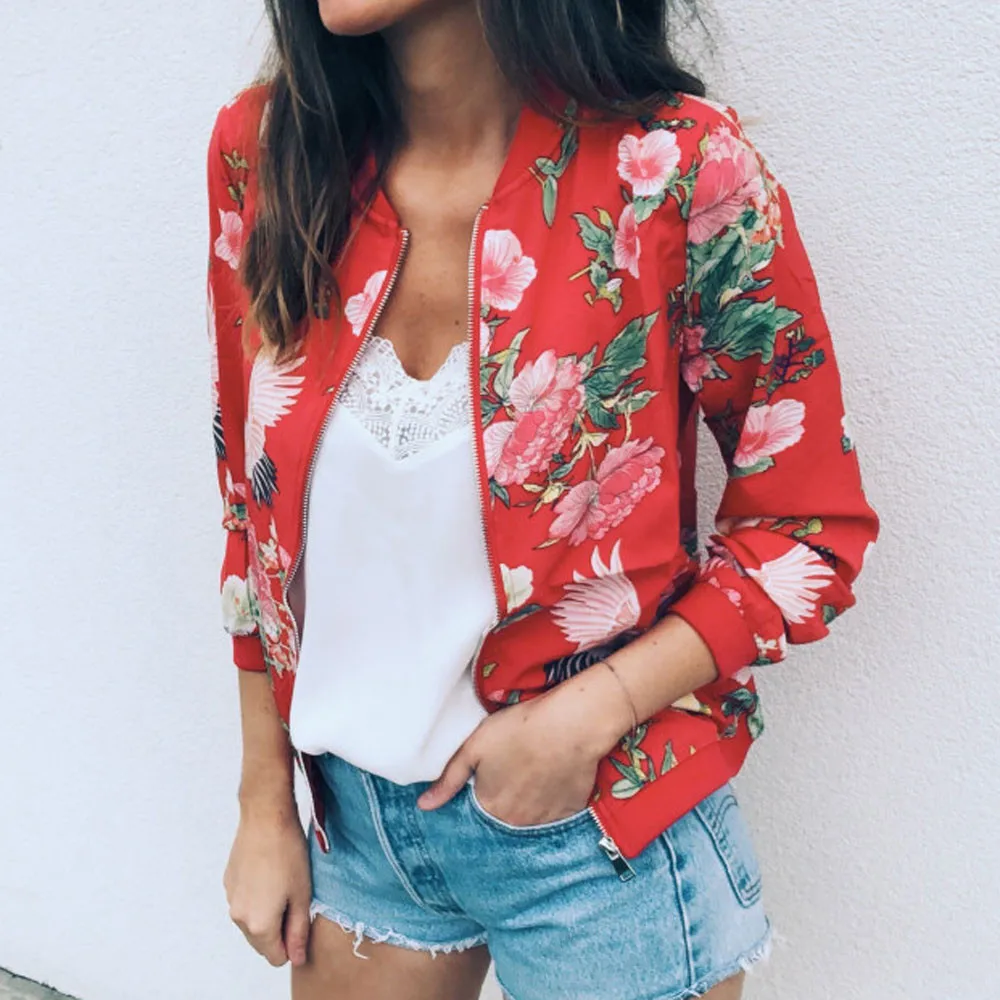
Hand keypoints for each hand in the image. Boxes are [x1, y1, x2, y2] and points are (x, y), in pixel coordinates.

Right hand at [224, 796, 311, 967]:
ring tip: (282, 883)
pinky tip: (269, 872)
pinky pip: (244, 902)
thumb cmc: (289, 854)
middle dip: (279, 929)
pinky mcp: (228, 883)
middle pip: (261, 942)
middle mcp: (239, 918)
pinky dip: (256, 896)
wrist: (266, 817)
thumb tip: (296, 958)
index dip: (292, 944)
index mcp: (259, 925)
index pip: (275, 957)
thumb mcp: (302, 895)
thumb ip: (298, 932)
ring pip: (251, 922)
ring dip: (267, 913)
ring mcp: (230, 899)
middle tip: (294, 898)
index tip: (301, 920)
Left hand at [417, 661, 631, 824]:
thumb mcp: (474, 747)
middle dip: (505, 793)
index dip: (484, 784)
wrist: (570, 725)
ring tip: (535, 767)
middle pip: (504, 812)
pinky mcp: (571, 810)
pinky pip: (556, 810)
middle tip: (515, 763)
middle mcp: (516, 821)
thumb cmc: (518, 730)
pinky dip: (553, 797)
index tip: (493, 769)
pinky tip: (554, 773)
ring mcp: (546, 819)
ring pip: (531, 813)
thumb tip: (423, 806)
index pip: (479, 805)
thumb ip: (448, 780)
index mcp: (490, 806)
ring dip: (529, 798)